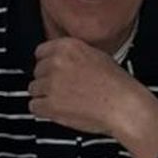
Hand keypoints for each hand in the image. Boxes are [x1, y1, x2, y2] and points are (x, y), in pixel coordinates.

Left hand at [28, 38, 157, 157]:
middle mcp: (57, 62)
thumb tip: (62, 60)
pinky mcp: (50, 104)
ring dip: (45, 96)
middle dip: (47, 81)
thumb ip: (75, 55)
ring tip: (64, 101)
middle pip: (37, 71)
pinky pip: (34, 107)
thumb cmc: (118, 85)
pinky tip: (59, 111)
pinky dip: (44, 111)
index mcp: (68, 47)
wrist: (124, 106)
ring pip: (33, 89)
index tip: (53, 71)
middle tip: (64, 89)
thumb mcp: (97, 56)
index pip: (41, 52)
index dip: (48, 63)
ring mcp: (52, 84)